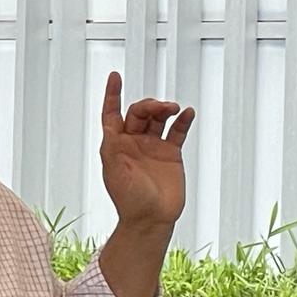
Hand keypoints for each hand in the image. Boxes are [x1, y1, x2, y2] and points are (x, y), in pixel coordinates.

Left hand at [100, 71, 194, 228]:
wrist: (152, 219)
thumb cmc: (129, 200)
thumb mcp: (115, 172)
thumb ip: (113, 148)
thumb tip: (110, 125)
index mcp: (115, 145)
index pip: (111, 114)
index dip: (112, 95)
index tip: (115, 76)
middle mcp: (132, 143)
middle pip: (139, 112)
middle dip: (149, 105)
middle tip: (163, 107)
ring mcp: (152, 147)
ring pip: (157, 118)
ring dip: (165, 109)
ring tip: (174, 109)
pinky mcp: (170, 154)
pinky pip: (177, 132)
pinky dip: (182, 121)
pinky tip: (187, 113)